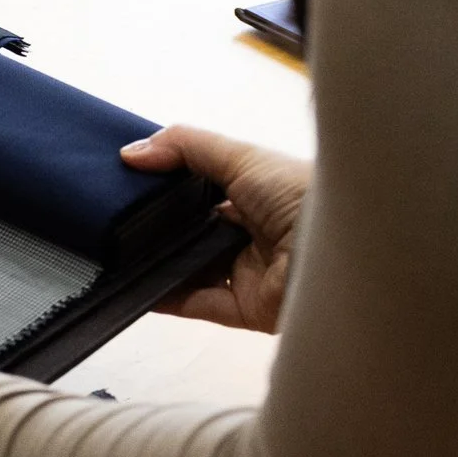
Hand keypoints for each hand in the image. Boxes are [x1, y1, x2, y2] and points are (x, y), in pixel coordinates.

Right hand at [120, 125, 312, 334]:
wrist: (342, 252)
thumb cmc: (299, 194)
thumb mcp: (242, 157)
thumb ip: (187, 148)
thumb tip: (130, 153)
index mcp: (261, 193)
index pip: (208, 190)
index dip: (171, 187)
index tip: (129, 184)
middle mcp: (255, 233)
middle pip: (198, 232)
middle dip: (161, 228)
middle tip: (115, 222)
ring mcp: (251, 273)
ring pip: (195, 270)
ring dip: (160, 264)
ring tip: (116, 254)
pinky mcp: (247, 309)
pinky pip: (199, 303)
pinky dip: (167, 298)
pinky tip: (134, 287)